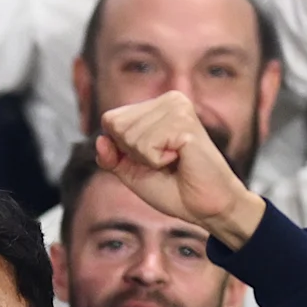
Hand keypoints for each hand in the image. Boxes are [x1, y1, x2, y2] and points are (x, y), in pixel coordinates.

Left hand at [95, 92, 262, 245]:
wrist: (206, 206)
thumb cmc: (174, 188)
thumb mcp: (132, 172)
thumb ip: (112, 156)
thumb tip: (100, 140)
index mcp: (157, 106)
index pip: (111, 120)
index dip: (121, 149)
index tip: (150, 159)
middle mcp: (169, 99)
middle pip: (116, 125)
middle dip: (133, 154)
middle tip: (164, 162)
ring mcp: (178, 108)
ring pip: (129, 136)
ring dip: (147, 159)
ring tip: (173, 161)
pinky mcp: (184, 123)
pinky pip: (145, 145)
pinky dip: (157, 162)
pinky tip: (180, 160)